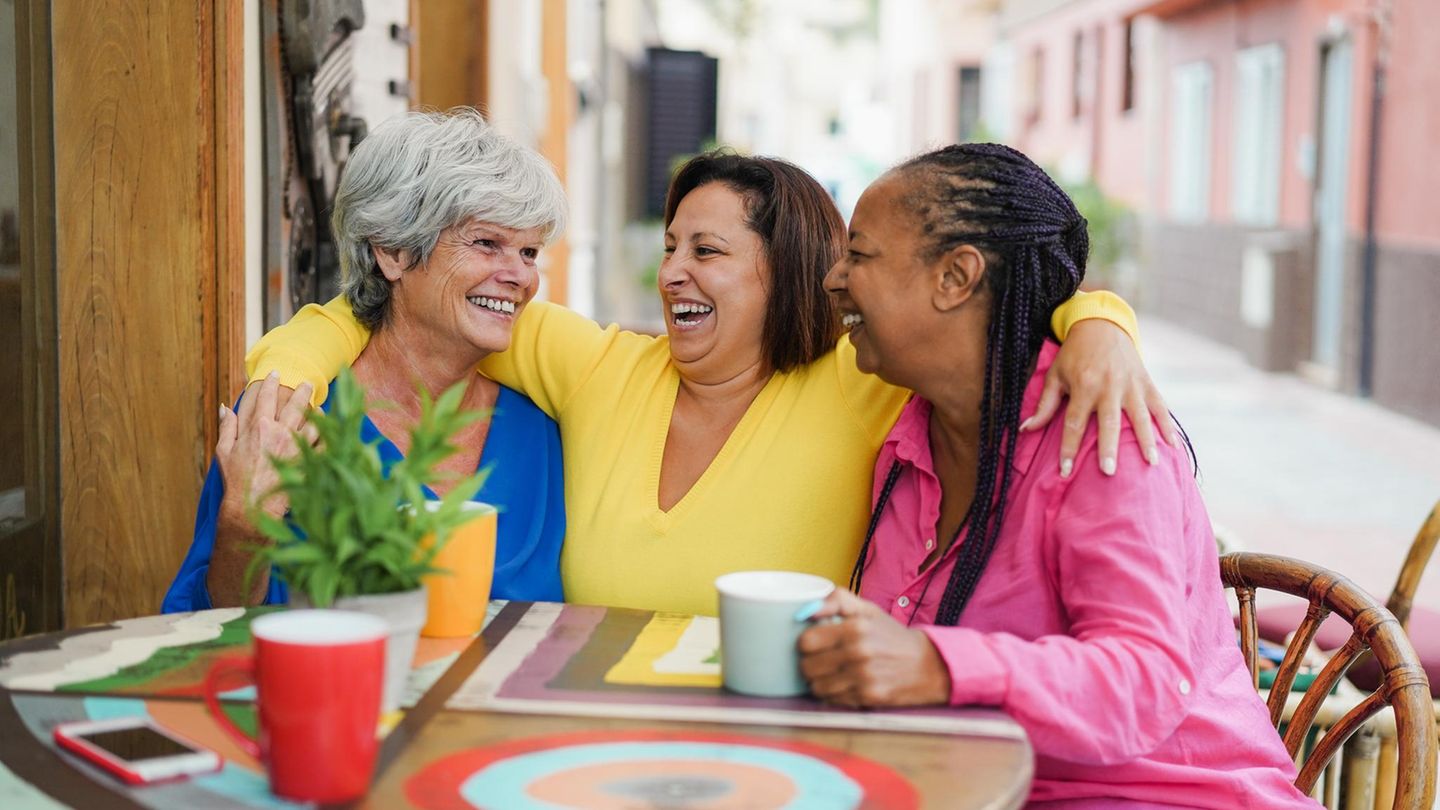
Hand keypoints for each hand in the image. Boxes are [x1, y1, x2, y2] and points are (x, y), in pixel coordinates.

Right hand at [216, 373, 317, 526]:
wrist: (252, 506)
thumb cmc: (236, 479)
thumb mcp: (224, 451)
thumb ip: (227, 426)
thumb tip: (225, 407)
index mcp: (259, 427)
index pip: (267, 397)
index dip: (272, 383)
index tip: (277, 374)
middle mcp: (281, 432)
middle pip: (296, 404)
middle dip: (303, 390)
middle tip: (308, 384)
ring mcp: (298, 446)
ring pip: (314, 421)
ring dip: (317, 411)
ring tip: (319, 407)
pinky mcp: (309, 461)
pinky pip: (324, 443)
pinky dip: (328, 435)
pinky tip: (328, 431)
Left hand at [797, 589, 950, 707]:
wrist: (927, 665)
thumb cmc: (891, 635)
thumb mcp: (868, 609)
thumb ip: (836, 600)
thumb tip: (805, 610)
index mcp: (855, 627)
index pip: (806, 642)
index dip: (806, 642)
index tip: (815, 642)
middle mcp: (858, 653)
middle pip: (807, 667)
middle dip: (810, 663)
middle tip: (822, 659)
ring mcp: (863, 678)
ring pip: (817, 686)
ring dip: (820, 680)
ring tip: (833, 672)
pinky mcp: (868, 697)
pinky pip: (833, 699)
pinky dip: (835, 693)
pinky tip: (846, 683)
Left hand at [1020, 318, 1176, 476]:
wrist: (1101, 325)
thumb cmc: (1074, 354)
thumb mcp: (1055, 375)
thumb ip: (1044, 405)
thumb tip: (1025, 429)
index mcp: (1084, 386)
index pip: (1074, 423)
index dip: (1068, 448)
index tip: (1065, 471)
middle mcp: (1109, 386)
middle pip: (1109, 422)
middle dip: (1109, 448)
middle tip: (1109, 471)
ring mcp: (1131, 385)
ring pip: (1140, 417)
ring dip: (1146, 441)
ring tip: (1151, 463)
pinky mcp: (1146, 382)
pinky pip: (1160, 406)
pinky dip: (1168, 425)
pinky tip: (1173, 445)